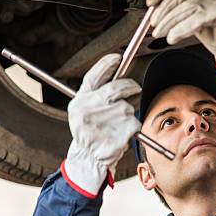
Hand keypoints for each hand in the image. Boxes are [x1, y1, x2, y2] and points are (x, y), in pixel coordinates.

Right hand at [62, 54, 140, 198]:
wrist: (88, 158)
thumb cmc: (88, 132)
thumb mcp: (82, 110)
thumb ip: (94, 93)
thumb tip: (115, 74)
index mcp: (81, 100)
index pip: (95, 75)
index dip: (107, 64)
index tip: (118, 57)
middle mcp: (92, 106)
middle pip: (118, 87)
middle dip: (129, 85)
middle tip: (135, 87)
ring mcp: (108, 118)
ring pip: (127, 106)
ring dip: (128, 112)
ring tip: (117, 124)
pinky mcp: (122, 129)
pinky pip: (134, 121)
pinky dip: (133, 126)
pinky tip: (121, 133)